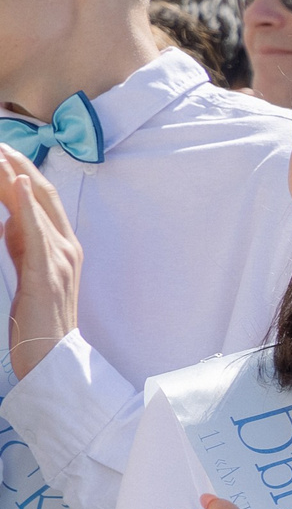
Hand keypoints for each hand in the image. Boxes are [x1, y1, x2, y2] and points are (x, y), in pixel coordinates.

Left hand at [2, 145, 81, 379]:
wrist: (53, 359)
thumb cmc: (39, 322)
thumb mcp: (28, 273)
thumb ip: (22, 245)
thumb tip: (10, 221)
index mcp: (63, 247)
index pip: (41, 198)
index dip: (20, 169)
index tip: (1, 150)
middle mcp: (67, 247)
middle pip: (42, 192)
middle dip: (17, 161)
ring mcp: (61, 258)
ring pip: (37, 204)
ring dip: (15, 172)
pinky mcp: (48, 271)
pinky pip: (37, 230)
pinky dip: (26, 203)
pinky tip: (16, 182)